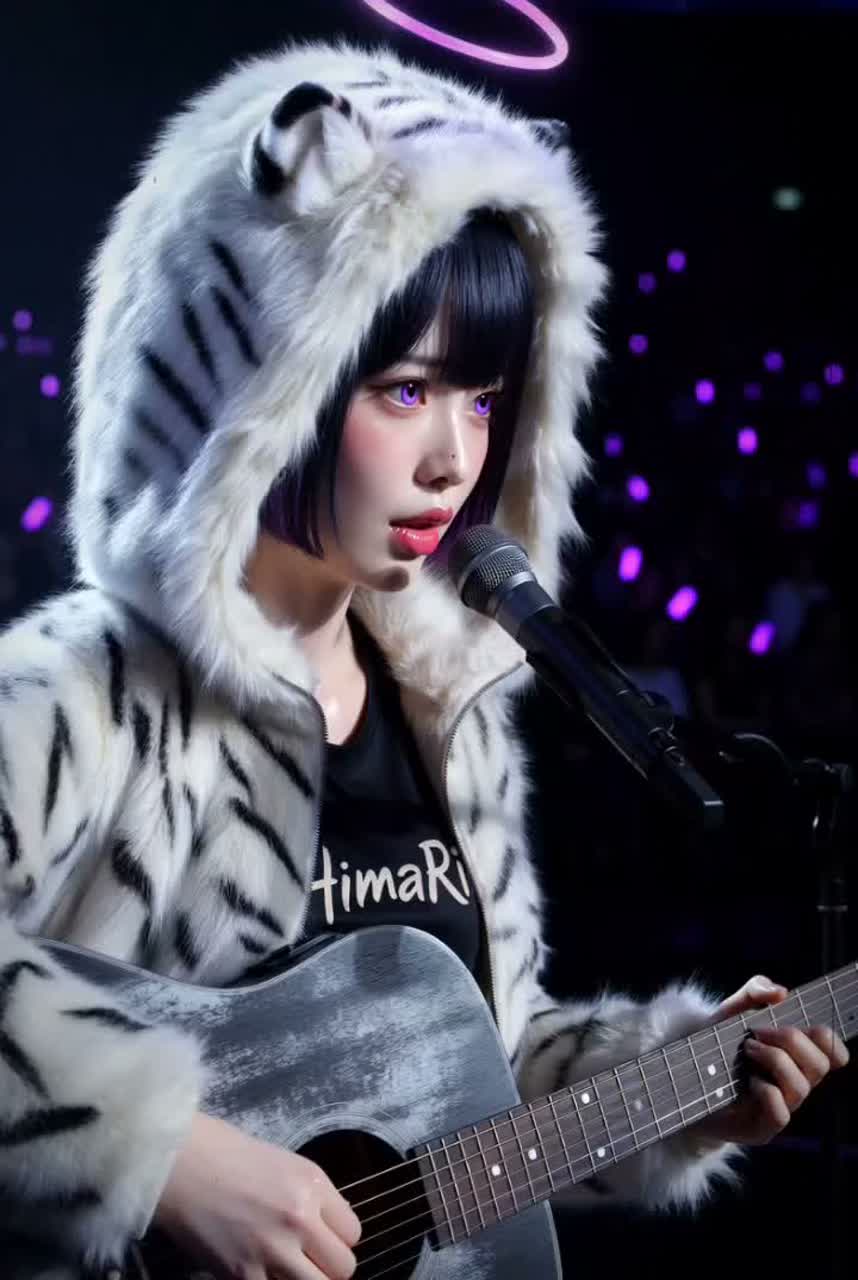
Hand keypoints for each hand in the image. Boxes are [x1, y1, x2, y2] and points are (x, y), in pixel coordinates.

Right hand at [153, 1111, 361, 1278]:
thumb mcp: (285, 1164)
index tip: (324, 1239)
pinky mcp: (241, 1274)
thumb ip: (313, 1197)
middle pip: (343, 1269)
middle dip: (328, 1267)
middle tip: (309, 1260)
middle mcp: (299, 1218)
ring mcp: (271, 1250)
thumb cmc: (228, 1154)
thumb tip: (331, 1229)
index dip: (339, 1239)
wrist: (179, 1162)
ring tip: (288, 1269)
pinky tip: (258, 1270)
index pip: (353, 1233)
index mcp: (312, 1185)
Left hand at [687, 974, 849, 1149]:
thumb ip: (755, 991)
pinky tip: (748, 1081)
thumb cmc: (715, 1045)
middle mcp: (795, 1084)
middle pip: (821, 1064)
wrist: (685, 1079)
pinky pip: (780, 1113)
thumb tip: (781, 992)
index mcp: (797, 1059)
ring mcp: (782, 1108)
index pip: (835, 1053)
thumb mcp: (732, 1010)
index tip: (798, 1022)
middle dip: (790, 1039)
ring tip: (747, 1050)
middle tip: (758, 1032)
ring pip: (800, 1086)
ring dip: (774, 1059)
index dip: (827, 1038)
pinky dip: (766, 1091)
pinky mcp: (762, 1128)